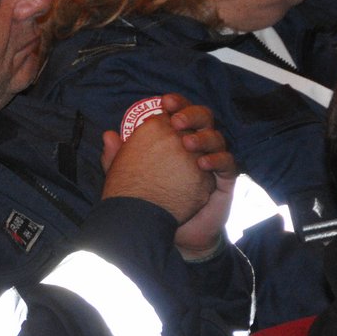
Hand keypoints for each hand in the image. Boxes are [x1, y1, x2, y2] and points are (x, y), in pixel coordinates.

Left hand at [101, 94, 233, 225]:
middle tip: (176, 121)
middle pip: (203, 118)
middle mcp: (196, 146)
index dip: (176, 104)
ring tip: (187, 143)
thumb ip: (119, 157)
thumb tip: (107, 134)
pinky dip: (217, 159)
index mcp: (176, 139)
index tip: (164, 102)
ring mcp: (212, 162)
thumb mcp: (130, 177)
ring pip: (217, 138)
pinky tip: (202, 163)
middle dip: (191, 114)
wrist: (169, 233)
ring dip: (203, 137)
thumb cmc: (151, 200)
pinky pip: (228, 164)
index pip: (180, 112)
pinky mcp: (223, 181)